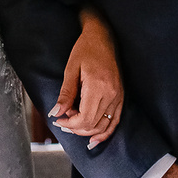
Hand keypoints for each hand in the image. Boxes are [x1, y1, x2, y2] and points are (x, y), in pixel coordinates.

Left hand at [49, 7, 122, 147]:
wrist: (103, 37)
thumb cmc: (85, 50)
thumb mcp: (71, 69)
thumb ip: (65, 94)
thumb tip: (56, 113)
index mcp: (98, 87)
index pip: (85, 118)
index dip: (70, 124)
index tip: (58, 119)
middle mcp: (111, 95)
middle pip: (93, 125)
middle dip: (76, 128)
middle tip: (62, 121)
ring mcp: (118, 97)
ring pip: (104, 126)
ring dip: (88, 131)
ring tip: (73, 127)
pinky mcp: (121, 97)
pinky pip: (115, 121)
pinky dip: (105, 133)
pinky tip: (94, 140)